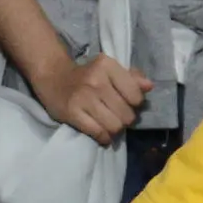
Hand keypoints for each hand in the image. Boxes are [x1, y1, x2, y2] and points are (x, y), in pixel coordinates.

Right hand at [24, 48, 150, 145]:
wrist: (53, 77)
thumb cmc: (86, 74)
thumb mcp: (109, 69)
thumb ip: (131, 77)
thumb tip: (149, 86)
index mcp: (107, 65)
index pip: (135, 95)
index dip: (135, 104)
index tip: (127, 103)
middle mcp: (96, 80)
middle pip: (127, 114)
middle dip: (126, 119)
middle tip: (118, 116)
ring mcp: (83, 97)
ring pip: (115, 126)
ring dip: (115, 130)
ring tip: (110, 125)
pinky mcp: (72, 113)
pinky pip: (98, 133)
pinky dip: (104, 137)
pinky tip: (103, 134)